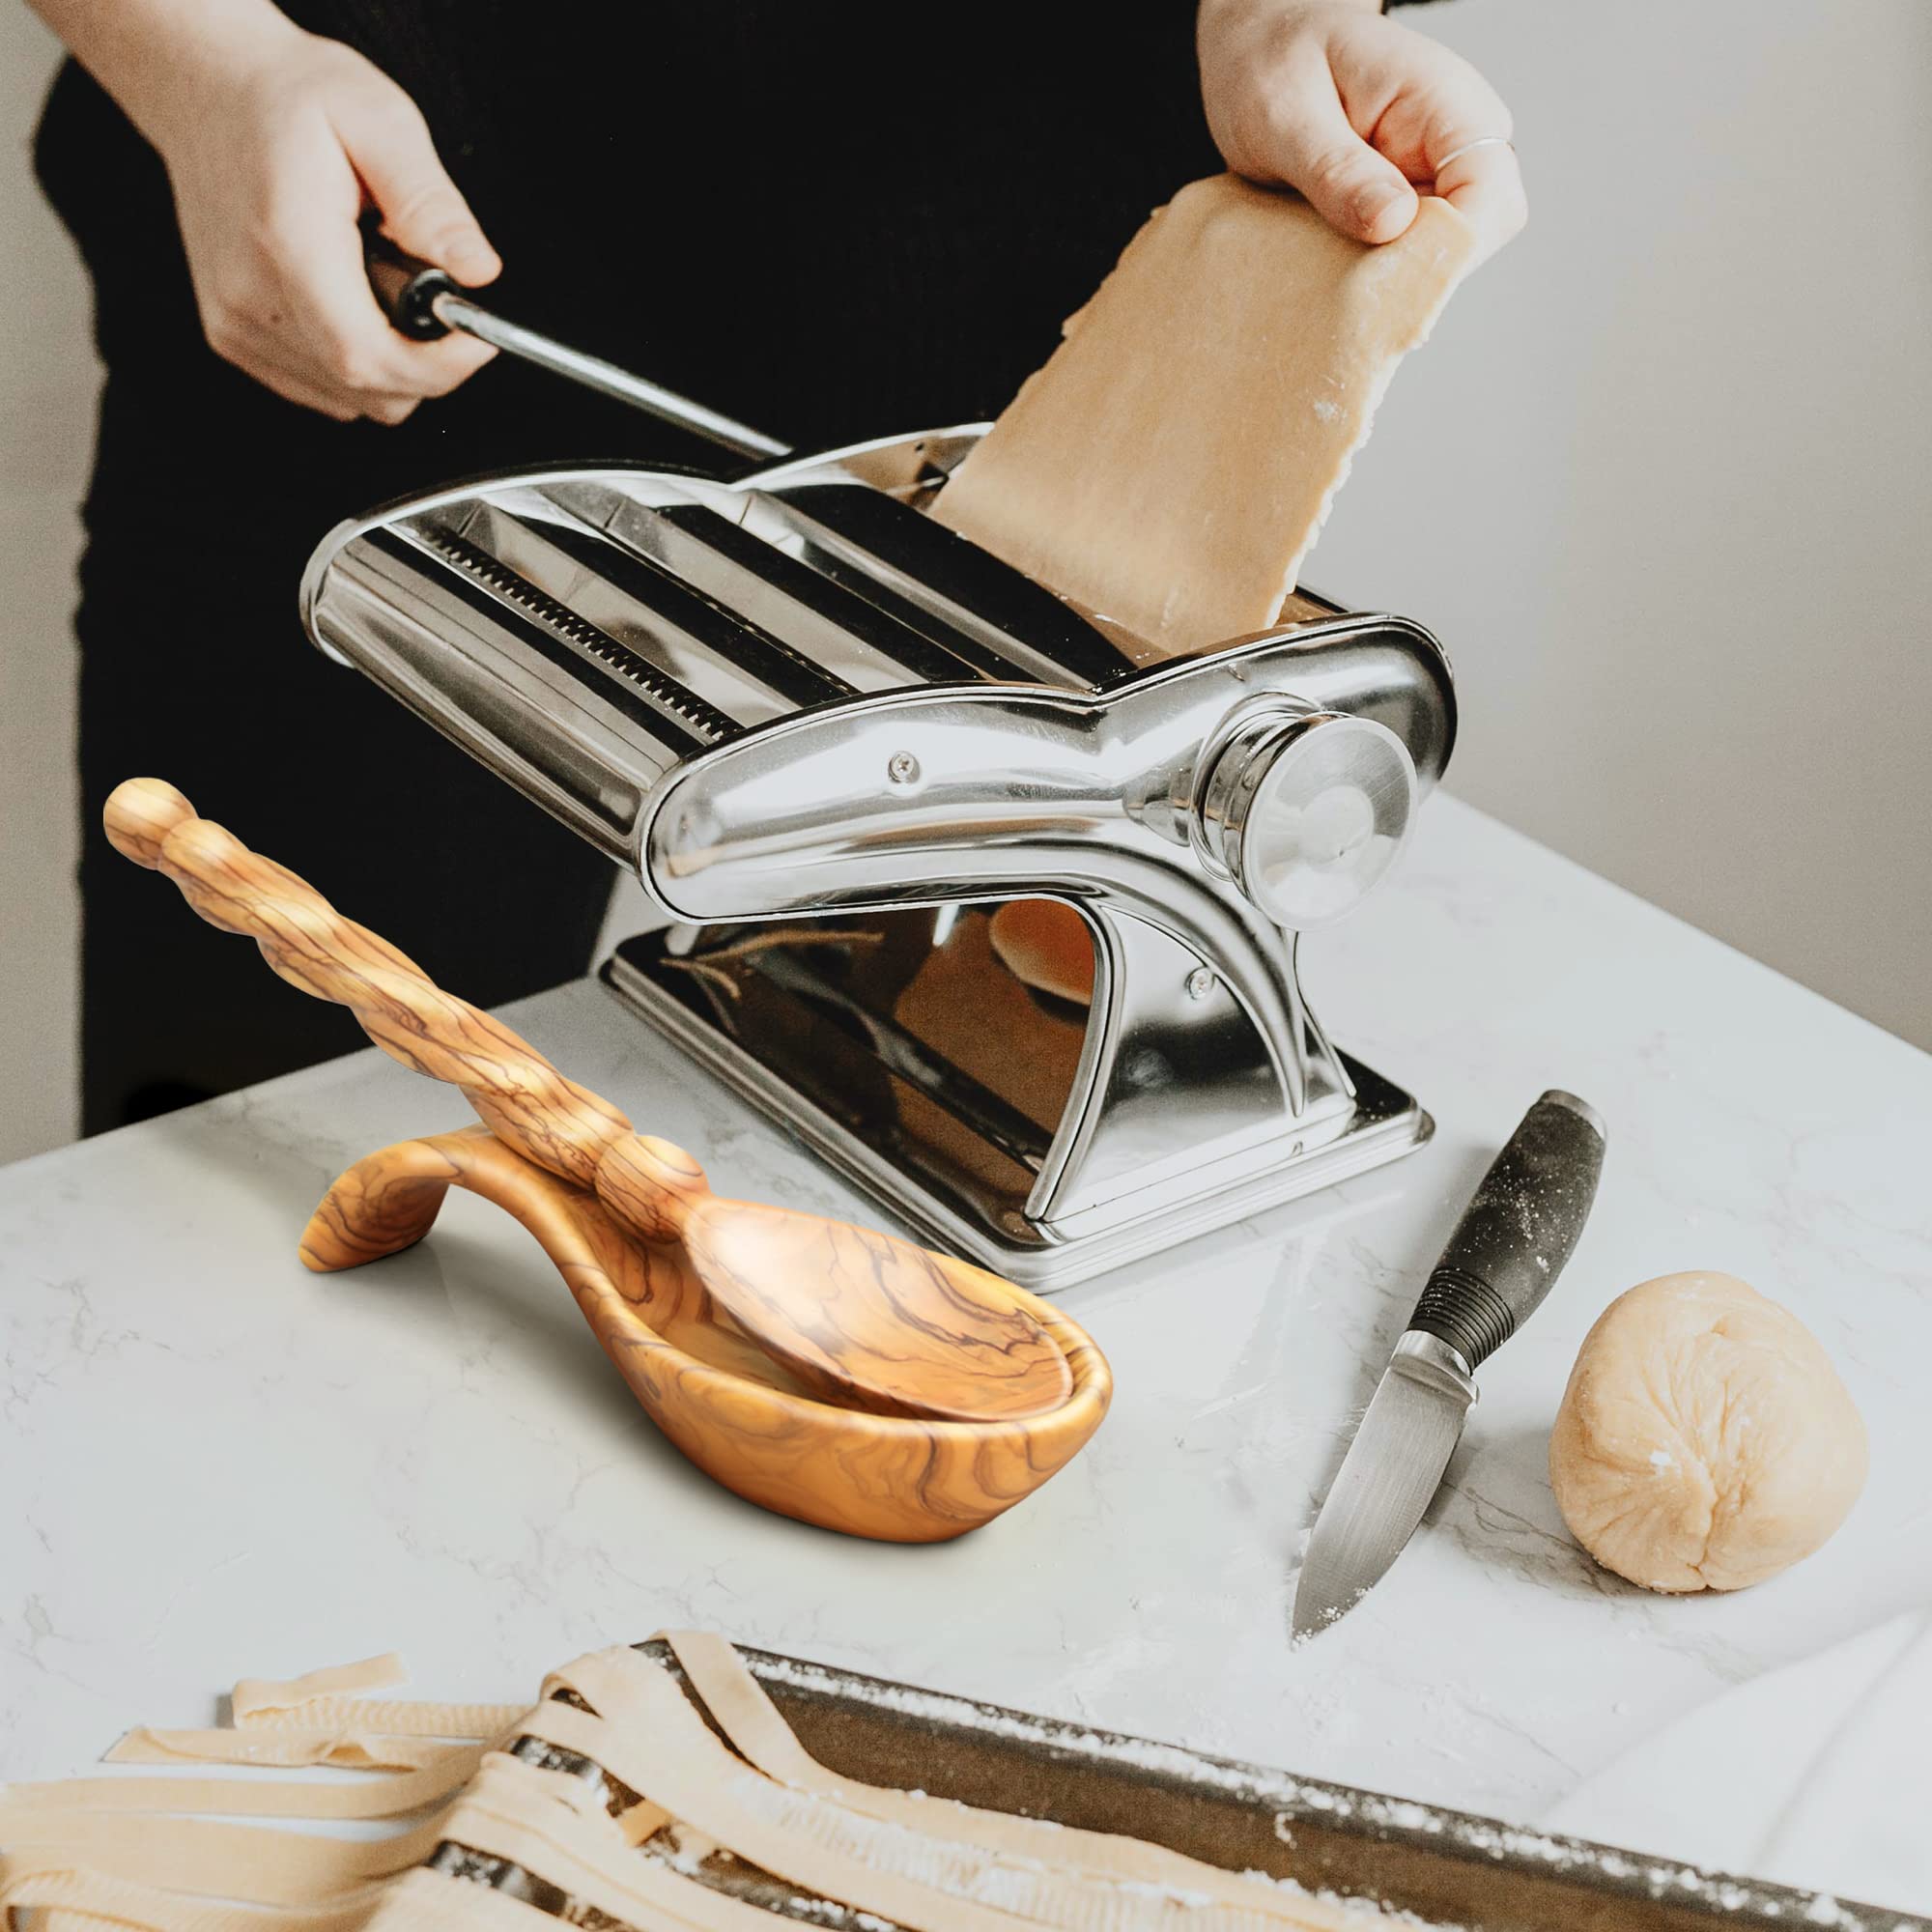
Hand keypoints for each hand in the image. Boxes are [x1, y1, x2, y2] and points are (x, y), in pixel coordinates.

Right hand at [143, 22, 499, 421]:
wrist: (205, 86)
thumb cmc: (285, 96)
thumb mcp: (377, 117)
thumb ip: (429, 201)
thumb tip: (476, 269)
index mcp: (286, 243)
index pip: (366, 356)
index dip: (437, 367)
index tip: (476, 339)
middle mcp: (248, 296)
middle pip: (367, 389)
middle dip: (428, 365)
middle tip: (440, 302)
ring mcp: (234, 322)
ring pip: (350, 399)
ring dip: (394, 366)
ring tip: (387, 290)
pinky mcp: (231, 336)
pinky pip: (321, 389)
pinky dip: (358, 367)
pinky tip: (356, 306)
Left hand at [1197, 0, 1526, 263]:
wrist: (1259, 45)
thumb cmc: (1273, 59)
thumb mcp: (1285, 111)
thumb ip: (1336, 167)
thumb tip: (1393, 223)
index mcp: (1444, 102)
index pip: (1489, 194)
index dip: (1450, 250)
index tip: (1386, 284)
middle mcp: (1453, 143)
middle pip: (1473, 237)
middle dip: (1416, 275)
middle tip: (1342, 294)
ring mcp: (1431, 176)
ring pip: (1438, 257)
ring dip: (1386, 281)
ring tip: (1323, 278)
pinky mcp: (1403, 205)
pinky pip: (1401, 257)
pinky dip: (1367, 276)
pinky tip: (1324, 271)